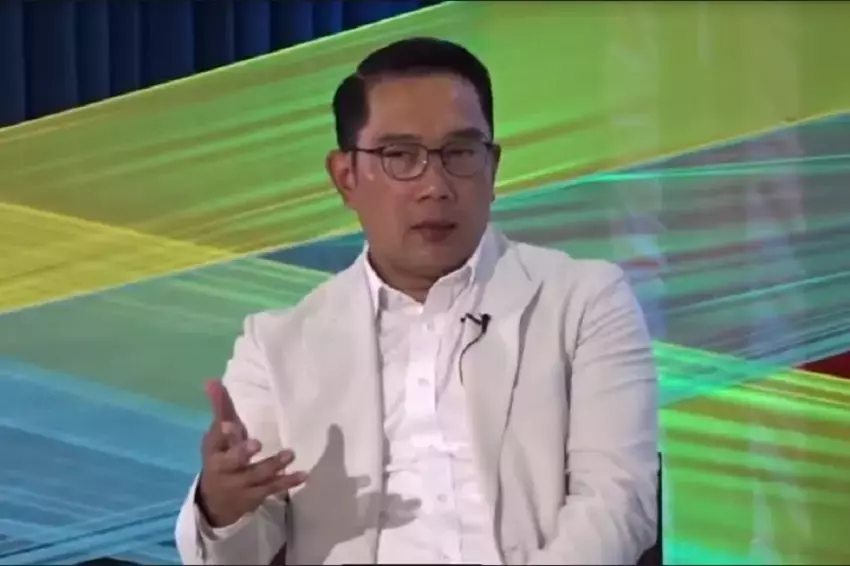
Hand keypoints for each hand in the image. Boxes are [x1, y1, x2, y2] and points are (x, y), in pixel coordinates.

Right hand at [197, 380, 306, 527]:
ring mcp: (241, 485)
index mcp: (214, 451)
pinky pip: (273, 488)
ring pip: (257, 476)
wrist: (214, 502)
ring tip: (290, 454)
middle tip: (257, 443)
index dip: (223, 433)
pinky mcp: (257, 495)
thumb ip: (220, 408)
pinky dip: (288, 481)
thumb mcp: (216, 436)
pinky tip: (304, 474)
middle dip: (243, 453)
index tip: (230, 425)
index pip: (215, 440)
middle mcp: (225, 469)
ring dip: (273, 465)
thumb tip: (212, 380)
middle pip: (233, 461)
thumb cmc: (220, 458)